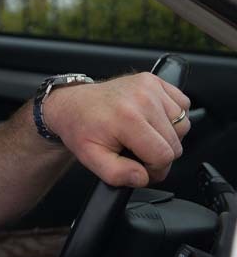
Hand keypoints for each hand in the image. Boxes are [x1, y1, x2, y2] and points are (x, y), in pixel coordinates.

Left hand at [44, 72, 190, 186]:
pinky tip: (150, 119)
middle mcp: (142, 98)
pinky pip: (182, 106)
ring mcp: (149, 86)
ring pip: (182, 125)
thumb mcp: (90, 158)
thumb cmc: (82, 127)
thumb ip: (117, 174)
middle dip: (159, 154)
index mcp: (127, 118)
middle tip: (136, 149)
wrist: (73, 103)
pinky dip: (171, 117)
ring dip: (166, 135)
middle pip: (175, 143)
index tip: (140, 166)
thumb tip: (142, 176)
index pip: (164, 156)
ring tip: (141, 133)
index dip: (154, 169)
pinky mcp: (154, 80)